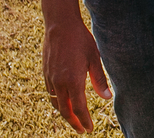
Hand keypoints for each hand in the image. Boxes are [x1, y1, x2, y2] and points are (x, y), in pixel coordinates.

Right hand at [43, 18, 110, 132]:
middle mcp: (59, 83)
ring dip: (65, 113)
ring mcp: (50, 79)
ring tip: (74, 118)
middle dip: (74, 122)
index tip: (89, 129)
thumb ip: (99, 80)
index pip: (79, 108)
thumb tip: (107, 97)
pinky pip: (51, 94)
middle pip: (65, 110)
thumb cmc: (81, 39)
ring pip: (56, 103)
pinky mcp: (46, 73)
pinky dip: (57, 102)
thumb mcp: (95, 58)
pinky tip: (64, 102)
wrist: (60, 25)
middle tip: (82, 129)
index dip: (84, 121)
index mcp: (73, 81)